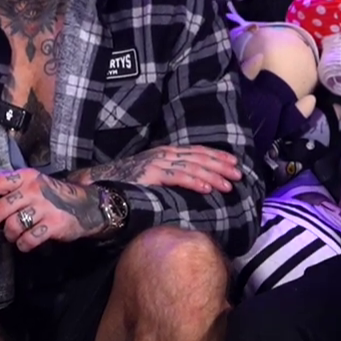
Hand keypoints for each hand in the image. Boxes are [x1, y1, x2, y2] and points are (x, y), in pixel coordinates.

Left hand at [0, 169, 108, 251]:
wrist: (85, 205)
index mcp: (24, 177)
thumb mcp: (32, 184)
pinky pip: (29, 238)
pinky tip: (25, 243)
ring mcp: (44, 206)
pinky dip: (23, 244)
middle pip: (0, 208)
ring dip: (8, 235)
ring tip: (12, 236)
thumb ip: (11, 191)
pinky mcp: (54, 223)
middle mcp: (33, 190)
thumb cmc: (51, 196)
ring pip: (13, 225)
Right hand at [69, 145, 241, 193]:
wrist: (101, 182)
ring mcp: (158, 162)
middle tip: (239, 175)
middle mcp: (164, 154)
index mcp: (166, 152)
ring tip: (229, 184)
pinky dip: (195, 181)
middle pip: (199, 158)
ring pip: (193, 167)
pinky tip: (208, 188)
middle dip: (221, 166)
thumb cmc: (127, 181)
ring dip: (213, 175)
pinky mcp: (151, 174)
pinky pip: (178, 177)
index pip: (197, 152)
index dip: (217, 156)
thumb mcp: (153, 173)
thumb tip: (192, 181)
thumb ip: (170, 174)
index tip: (234, 163)